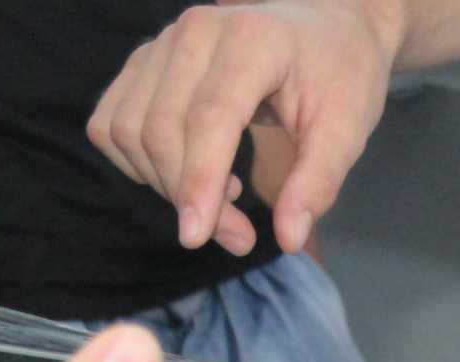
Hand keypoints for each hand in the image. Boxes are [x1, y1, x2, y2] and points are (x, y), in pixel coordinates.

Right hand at [88, 0, 401, 255]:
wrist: (325, 24)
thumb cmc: (339, 74)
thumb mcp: (347, 128)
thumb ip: (318, 182)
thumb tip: (289, 239)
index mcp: (252, 40)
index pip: (209, 118)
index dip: (199, 181)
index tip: (197, 237)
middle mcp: (196, 31)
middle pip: (163, 130)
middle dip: (191, 197)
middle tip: (240, 237)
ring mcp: (162, 42)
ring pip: (130, 130)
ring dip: (164, 184)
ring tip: (224, 196)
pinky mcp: (143, 61)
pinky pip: (112, 124)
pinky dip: (138, 163)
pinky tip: (188, 172)